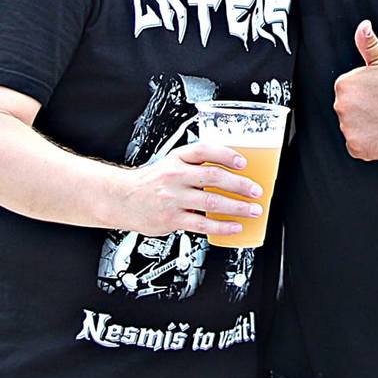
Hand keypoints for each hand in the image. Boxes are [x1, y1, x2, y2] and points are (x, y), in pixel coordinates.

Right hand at [120, 141, 264, 237]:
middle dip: (239, 185)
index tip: (243, 162)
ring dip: (237, 207)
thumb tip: (229, 172)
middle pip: (213, 177)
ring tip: (252, 210)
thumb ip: (194, 165)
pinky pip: (202, 224)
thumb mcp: (170, 163)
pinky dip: (221, 226)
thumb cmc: (151, 182)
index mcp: (176, 158)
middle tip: (255, 191)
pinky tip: (234, 226)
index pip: (204, 151)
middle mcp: (175, 176)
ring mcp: (173, 198)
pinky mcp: (172, 219)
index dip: (226, 155)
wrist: (122, 199)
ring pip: (211, 202)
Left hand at [333, 21, 377, 160]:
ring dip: (365, 126)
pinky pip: (357, 146)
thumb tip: (363, 26)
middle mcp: (340, 106)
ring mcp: (347, 128)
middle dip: (363, 110)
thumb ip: (367, 42)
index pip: (348, 92)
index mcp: (343, 85)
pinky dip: (367, 143)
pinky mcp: (357, 147)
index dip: (365, 94)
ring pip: (352, 128)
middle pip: (348, 110)